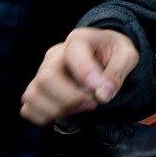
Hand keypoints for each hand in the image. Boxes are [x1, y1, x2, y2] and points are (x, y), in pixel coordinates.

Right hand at [21, 28, 138, 125]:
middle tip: (92, 102)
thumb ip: (117, 72)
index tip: (102, 92)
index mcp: (77, 40)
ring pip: (33, 95)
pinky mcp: (38, 89)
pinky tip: (66, 112)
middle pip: (46, 78)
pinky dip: (45, 116)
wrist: (104, 54)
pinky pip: (28, 108)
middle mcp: (55, 55)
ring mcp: (42, 72)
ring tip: (81, 106)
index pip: (72, 55)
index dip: (86, 77)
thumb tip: (102, 95)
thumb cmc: (114, 53)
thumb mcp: (127, 56)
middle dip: (71, 98)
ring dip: (59, 109)